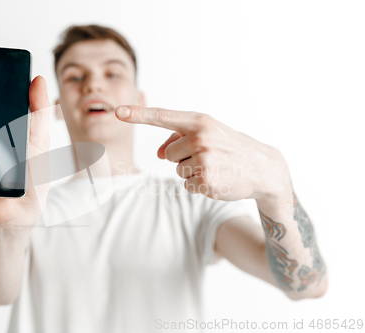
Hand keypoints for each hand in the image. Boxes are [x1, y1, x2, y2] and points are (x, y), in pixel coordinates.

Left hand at [115, 105, 291, 201]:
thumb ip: (178, 138)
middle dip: (182, 158)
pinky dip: (198, 185)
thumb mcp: (207, 135)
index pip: (163, 117)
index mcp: (200, 122)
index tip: (117, 111)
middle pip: (167, 154)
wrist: (262, 167)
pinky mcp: (206, 181)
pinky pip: (186, 185)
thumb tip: (157, 153)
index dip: (138, 114)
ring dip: (191, 172)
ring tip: (214, 167)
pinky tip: (216, 179)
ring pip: (177, 171)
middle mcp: (201, 138)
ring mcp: (204, 160)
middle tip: (208, 157)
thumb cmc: (229, 147)